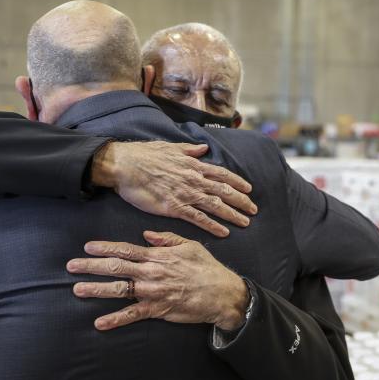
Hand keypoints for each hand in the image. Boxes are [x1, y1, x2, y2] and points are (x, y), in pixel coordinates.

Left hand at [66, 231, 248, 331]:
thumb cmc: (207, 268)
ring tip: (77, 289)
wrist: (222, 294)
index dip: (105, 248)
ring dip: (96, 289)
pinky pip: (132, 315)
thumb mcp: (189, 246)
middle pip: (115, 268)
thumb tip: (146, 234)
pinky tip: (99, 323)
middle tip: (71, 266)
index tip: (88, 247)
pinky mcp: (158, 310)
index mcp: (157, 256)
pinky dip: (115, 320)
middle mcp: (151, 273)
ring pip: (119, 290)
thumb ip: (166, 239)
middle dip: (91, 266)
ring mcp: (153, 292)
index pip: (125, 250)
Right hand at [92, 141, 255, 237]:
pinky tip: (224, 232)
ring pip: (215, 206)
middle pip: (224, 191)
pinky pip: (198, 219)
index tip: (249, 189)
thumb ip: (189, 149)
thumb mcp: (170, 147)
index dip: (237, 182)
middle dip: (241, 201)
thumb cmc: (144, 154)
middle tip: (253, 210)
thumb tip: (203, 148)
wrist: (125, 165)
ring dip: (232, 214)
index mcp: (193, 164)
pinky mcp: (174, 207)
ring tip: (245, 222)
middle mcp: (193, 179)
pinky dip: (213, 226)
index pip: (222, 174)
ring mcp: (185, 194)